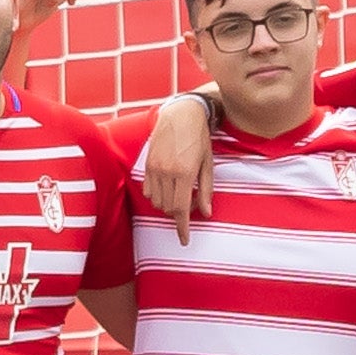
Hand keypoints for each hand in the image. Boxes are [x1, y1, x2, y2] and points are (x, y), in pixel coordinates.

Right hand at [140, 93, 216, 242]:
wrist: (181, 114)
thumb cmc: (199, 138)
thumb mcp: (208, 164)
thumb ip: (206, 190)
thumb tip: (206, 213)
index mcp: (184, 173)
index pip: (181, 209)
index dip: (182, 228)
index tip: (184, 240)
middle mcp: (166, 172)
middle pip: (168, 208)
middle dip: (178, 214)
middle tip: (191, 206)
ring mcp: (154, 168)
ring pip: (157, 202)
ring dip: (168, 205)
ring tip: (180, 194)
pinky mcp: (147, 164)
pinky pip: (148, 191)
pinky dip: (157, 196)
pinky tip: (168, 187)